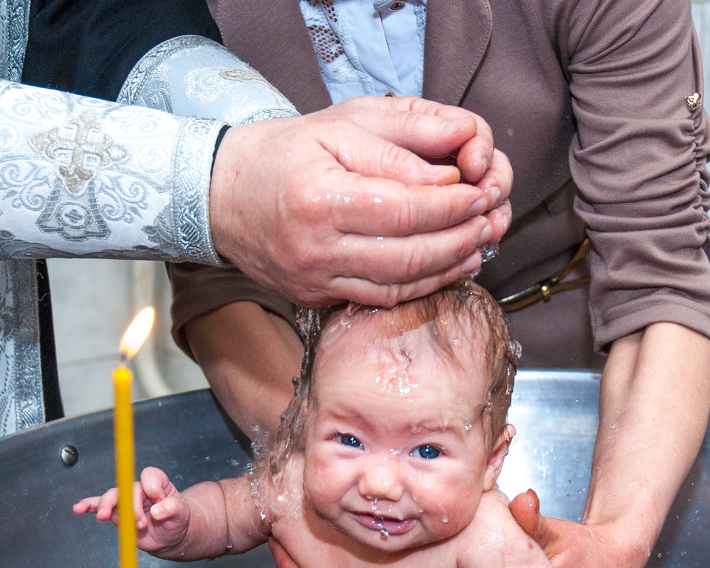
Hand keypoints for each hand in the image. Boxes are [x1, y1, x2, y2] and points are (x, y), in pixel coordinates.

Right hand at [73, 467, 190, 555]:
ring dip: (108, 506)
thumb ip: (173, 508)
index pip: (150, 476)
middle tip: (139, 523)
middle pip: (128, 488)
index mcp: (157, 484)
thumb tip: (158, 510)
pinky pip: (99, 506)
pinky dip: (88, 506)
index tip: (158, 501)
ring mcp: (126, 501)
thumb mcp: (182, 514)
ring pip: (113, 497)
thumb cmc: (177, 520)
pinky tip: (79, 508)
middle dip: (131, 505)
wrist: (170, 535)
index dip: (152, 488)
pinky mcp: (117, 513)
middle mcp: (139, 489)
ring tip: (103, 516)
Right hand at [210, 96, 511, 307]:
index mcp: (320, 199)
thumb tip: (450, 173)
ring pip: (400, 285)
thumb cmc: (280, 153)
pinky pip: (381, 298)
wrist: (219, 196)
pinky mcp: (316, 298)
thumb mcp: (337, 128)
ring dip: (449, 267)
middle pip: (409, 255)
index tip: (478, 192)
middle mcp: (316, 248)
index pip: (405, 209)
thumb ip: (397, 148)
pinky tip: (448, 266)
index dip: (451, 205)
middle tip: (489, 221)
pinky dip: (422, 284)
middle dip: (459, 239)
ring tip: (479, 244)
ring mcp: (314, 280)